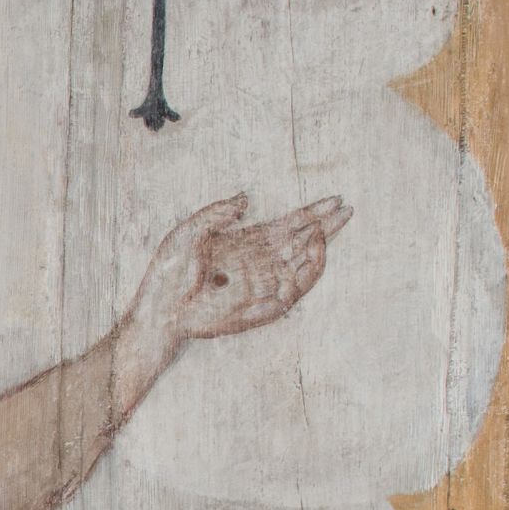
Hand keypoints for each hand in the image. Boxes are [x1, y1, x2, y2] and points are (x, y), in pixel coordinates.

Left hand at [126, 192, 349, 377]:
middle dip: (327, 228)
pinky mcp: (260, 309)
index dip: (313, 213)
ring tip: (322, 233)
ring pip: (304, 268)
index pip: (290, 225)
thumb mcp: (189, 232)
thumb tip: (247, 199)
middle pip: (304, 243)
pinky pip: (290, 295)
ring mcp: (263, 287)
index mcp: (249, 243)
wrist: (160, 310)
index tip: (335, 200)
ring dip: (318, 251)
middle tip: (348, 211)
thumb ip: (217, 212)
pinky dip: (303, 278)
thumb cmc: (170, 272)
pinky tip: (308, 256)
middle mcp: (261, 264)